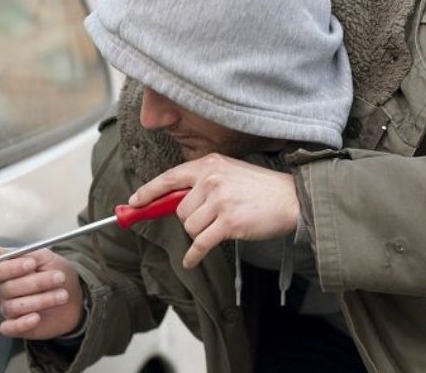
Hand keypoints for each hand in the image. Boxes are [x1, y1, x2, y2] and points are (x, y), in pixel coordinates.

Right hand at [0, 247, 83, 339]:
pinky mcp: (17, 326)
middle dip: (36, 283)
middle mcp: (5, 291)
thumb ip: (24, 253)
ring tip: (61, 295)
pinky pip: (9, 328)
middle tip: (58, 278)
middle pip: (7, 288)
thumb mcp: (46, 258)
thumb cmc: (58, 275)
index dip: (12, 268)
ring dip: (40, 301)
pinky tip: (36, 318)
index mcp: (8, 272)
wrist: (75, 297)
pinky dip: (21, 324)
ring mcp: (10, 309)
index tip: (32, 264)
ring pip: (13, 307)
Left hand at [129, 153, 299, 268]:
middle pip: (179, 210)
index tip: (134, 202)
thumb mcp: (230, 172)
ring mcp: (219, 201)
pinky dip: (194, 255)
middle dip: (191, 219)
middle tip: (213, 218)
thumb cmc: (261, 188)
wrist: (291, 199)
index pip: (169, 178)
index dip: (148, 192)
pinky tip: (192, 260)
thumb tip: (173, 201)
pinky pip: (200, 244)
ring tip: (222, 226)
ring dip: (201, 233)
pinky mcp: (228, 223)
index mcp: (209, 164)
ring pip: (189, 227)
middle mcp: (211, 179)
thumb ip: (203, 182)